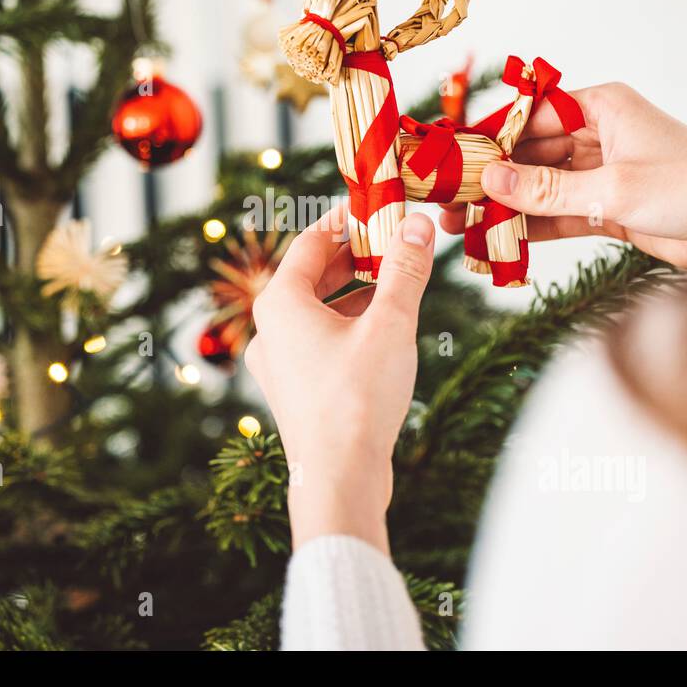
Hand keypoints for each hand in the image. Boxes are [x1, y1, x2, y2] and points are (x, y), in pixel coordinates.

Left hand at [245, 204, 435, 554]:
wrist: (338, 479)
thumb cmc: (357, 398)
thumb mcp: (390, 323)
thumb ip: (405, 270)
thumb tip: (417, 225)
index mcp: (280, 303)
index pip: (311, 241)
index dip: (347, 220)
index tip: (377, 207)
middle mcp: (269, 330)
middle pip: (312, 276)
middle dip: (354, 257)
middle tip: (393, 241)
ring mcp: (278, 364)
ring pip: (316, 312)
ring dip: (354, 293)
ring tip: (395, 283)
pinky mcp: (295, 391)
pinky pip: (319, 342)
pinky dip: (347, 327)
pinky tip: (382, 331)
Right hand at [441, 82, 686, 270]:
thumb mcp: (614, 188)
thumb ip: (547, 189)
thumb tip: (488, 181)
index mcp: (602, 106)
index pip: (529, 114)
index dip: (487, 135)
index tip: (448, 154)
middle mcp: (598, 134)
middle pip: (528, 153)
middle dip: (488, 177)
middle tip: (444, 198)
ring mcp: (601, 173)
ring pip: (538, 188)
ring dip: (503, 207)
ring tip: (459, 226)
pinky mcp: (606, 209)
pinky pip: (556, 215)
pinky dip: (530, 229)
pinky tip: (496, 243)